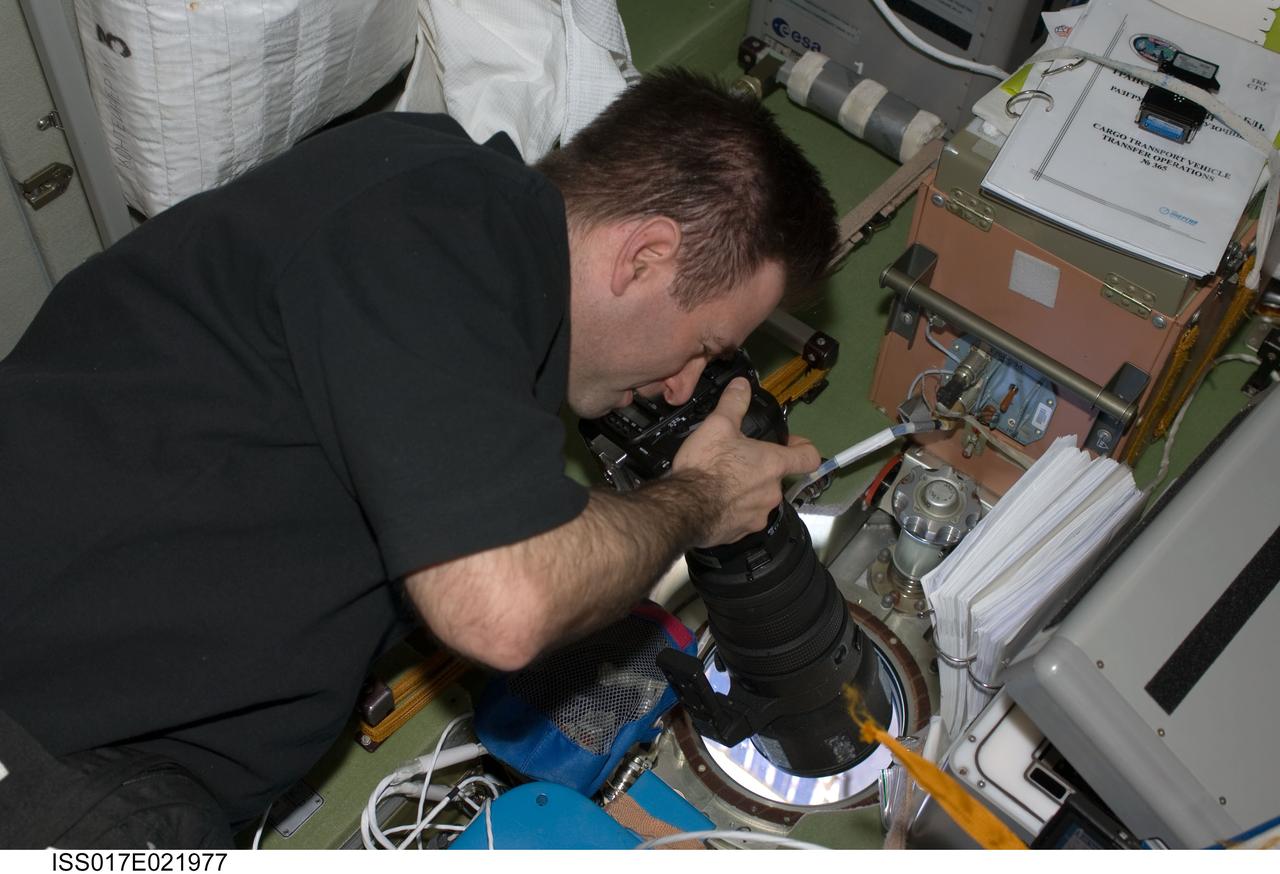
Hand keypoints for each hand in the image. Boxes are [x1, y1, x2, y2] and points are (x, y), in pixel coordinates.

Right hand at [671, 378, 820, 545]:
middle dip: (760, 469)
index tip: (790, 444)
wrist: (684, 508)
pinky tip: (714, 502)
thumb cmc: (706, 466)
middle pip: (777, 478)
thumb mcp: (718, 425)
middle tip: (737, 459)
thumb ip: (734, 403)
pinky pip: (743, 518)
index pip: (809, 457)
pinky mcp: (742, 532)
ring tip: (721, 482)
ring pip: (759, 499)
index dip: (803, 448)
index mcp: (774, 464)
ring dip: (747, 491)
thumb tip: (742, 384)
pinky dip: (733, 510)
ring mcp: (758, 516)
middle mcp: (772, 493)